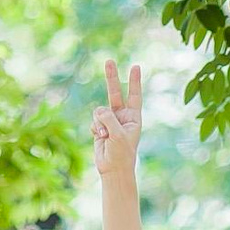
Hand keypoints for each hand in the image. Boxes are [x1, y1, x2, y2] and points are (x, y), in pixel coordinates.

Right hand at [92, 60, 142, 181]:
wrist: (113, 168)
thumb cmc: (122, 153)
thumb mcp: (118, 135)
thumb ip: (108, 119)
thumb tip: (99, 109)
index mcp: (133, 117)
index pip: (135, 95)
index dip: (134, 81)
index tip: (136, 66)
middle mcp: (122, 116)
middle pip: (115, 93)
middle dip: (111, 77)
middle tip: (109, 60)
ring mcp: (110, 120)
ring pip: (99, 111)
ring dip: (100, 123)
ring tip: (106, 136)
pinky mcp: (99, 126)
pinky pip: (93, 120)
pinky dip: (95, 129)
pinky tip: (100, 138)